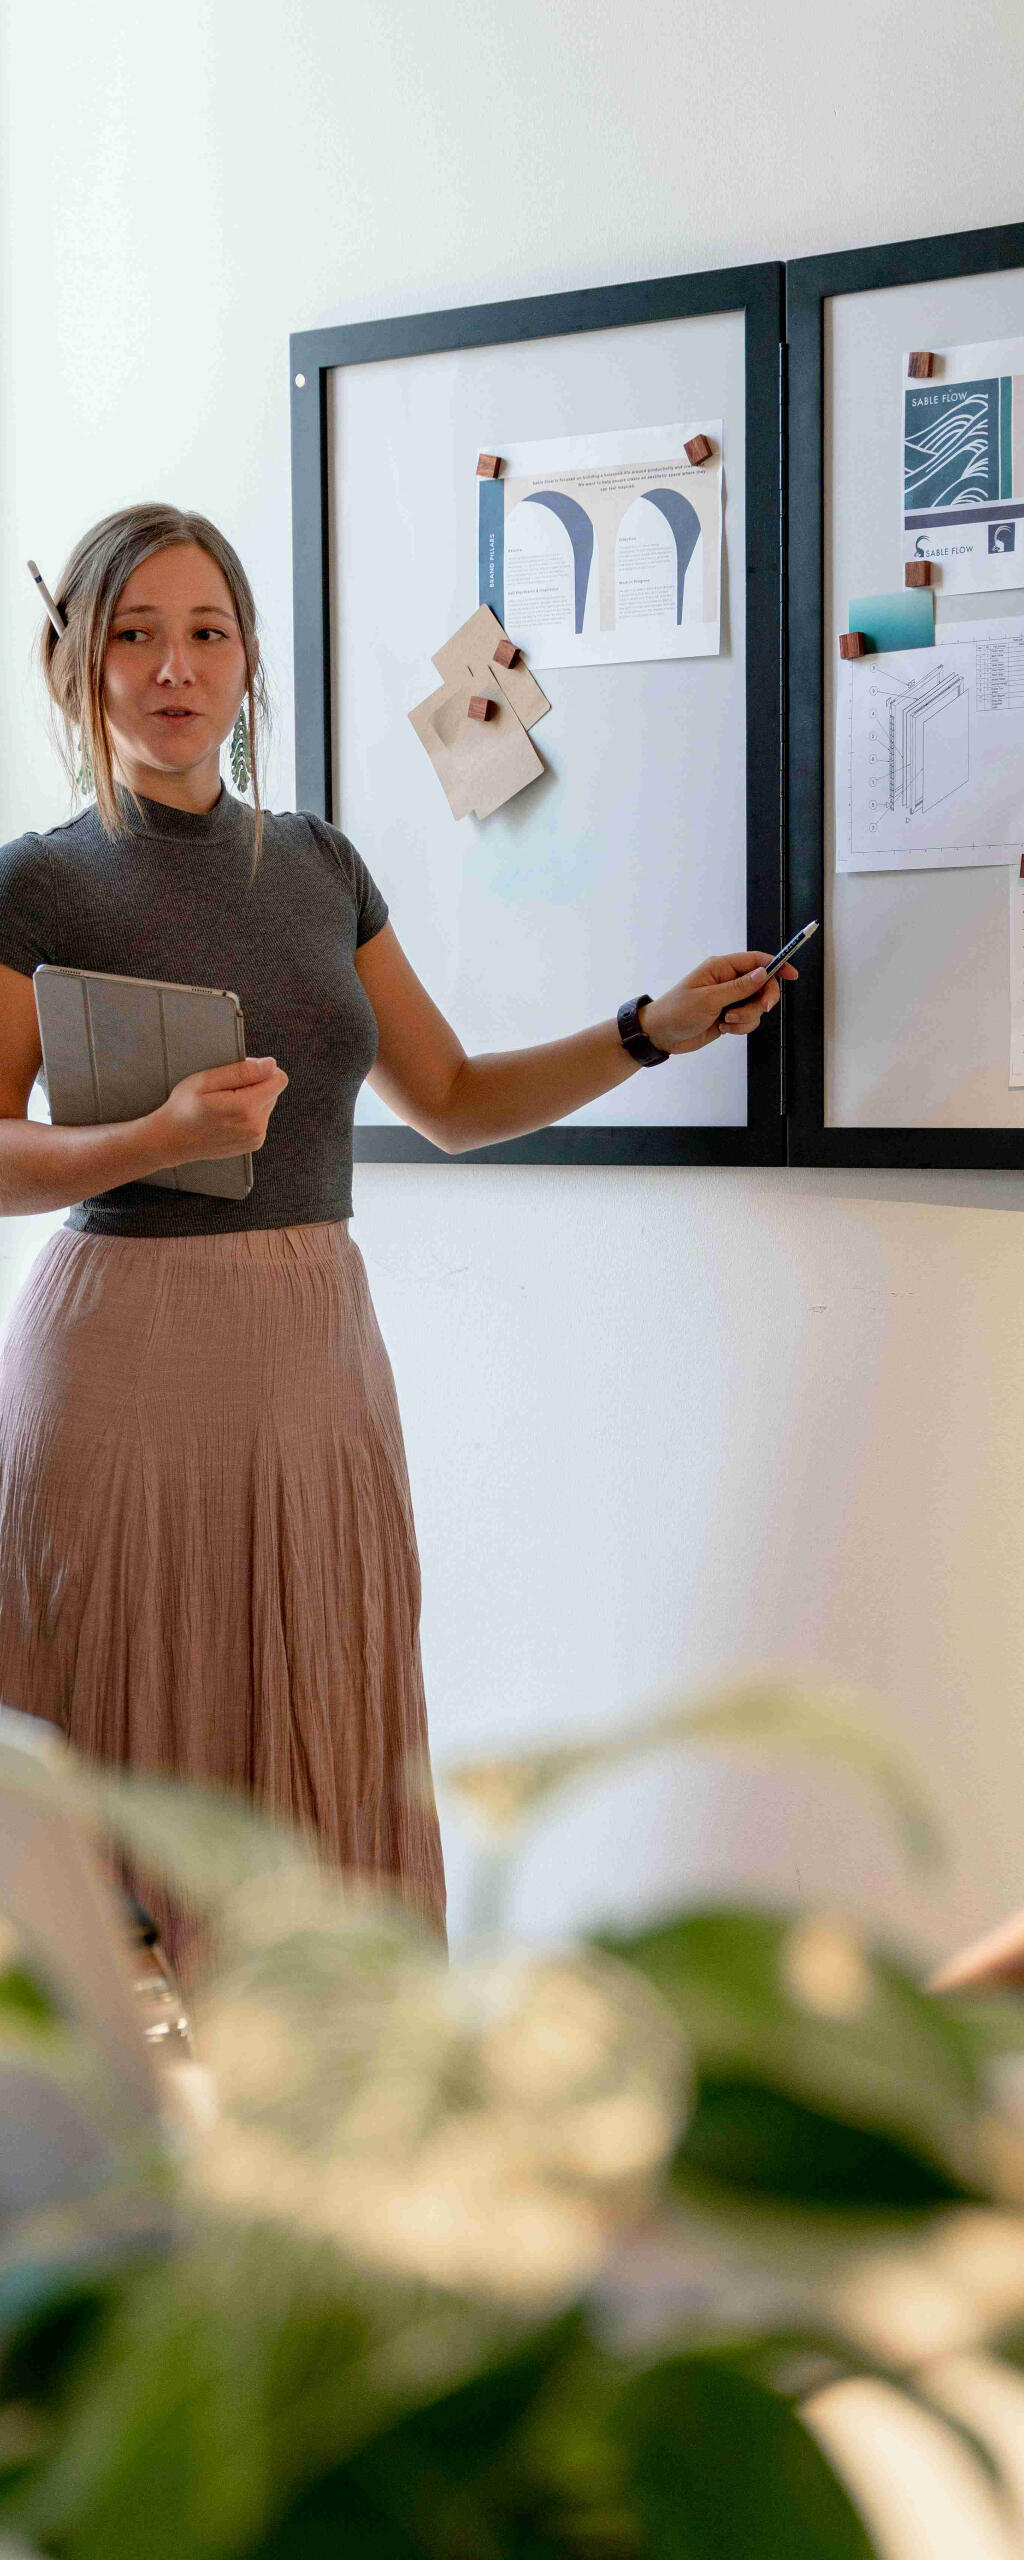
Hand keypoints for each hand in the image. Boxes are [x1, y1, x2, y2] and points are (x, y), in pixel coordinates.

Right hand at [154, 1054, 288, 1164]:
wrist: (171, 1140)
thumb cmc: (183, 1108)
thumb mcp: (206, 1080)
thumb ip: (241, 1071)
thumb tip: (270, 1064)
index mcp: (246, 1108)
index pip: (279, 1079)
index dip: (261, 1069)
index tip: (240, 1072)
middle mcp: (256, 1126)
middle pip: (273, 1091)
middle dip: (255, 1085)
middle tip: (225, 1090)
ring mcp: (255, 1138)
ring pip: (267, 1105)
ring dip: (251, 1099)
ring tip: (223, 1104)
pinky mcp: (253, 1144)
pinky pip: (260, 1119)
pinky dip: (248, 1114)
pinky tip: (226, 1116)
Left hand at [641, 953, 798, 1056]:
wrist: (661, 1035)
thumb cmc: (677, 1011)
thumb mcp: (709, 998)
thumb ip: (739, 987)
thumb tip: (763, 973)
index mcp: (721, 968)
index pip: (756, 961)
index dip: (777, 965)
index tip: (792, 974)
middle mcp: (727, 981)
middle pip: (762, 985)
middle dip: (763, 999)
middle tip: (762, 1008)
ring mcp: (729, 999)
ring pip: (756, 1006)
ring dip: (746, 1017)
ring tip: (725, 1020)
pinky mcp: (729, 1015)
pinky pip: (748, 1020)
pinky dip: (740, 1027)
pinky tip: (723, 1027)